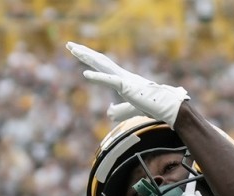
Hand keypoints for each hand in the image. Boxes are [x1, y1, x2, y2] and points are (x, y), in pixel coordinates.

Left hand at [67, 42, 187, 126]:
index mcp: (121, 78)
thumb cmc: (150, 107)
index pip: (102, 65)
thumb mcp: (128, 111)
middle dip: (83, 52)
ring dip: (87, 57)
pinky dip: (97, 77)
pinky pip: (109, 80)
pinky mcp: (126, 86)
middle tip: (69, 45)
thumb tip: (108, 111)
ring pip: (102, 65)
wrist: (165, 107)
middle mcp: (121, 74)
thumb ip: (117, 110)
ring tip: (73, 50)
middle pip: (99, 60)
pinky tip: (85, 74)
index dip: (89, 58)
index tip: (77, 52)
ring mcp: (124, 79)